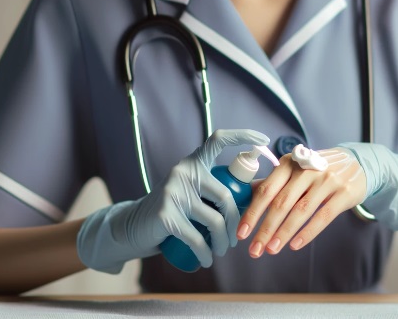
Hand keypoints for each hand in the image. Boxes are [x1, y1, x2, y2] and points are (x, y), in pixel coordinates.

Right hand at [77, 129, 269, 272]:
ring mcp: (173, 192)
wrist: (133, 225)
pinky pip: (196, 238)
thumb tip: (258, 190)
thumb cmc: (173, 209)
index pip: (218, 139)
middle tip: (235, 239)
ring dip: (223, 243)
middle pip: (225, 196)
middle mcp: (183, 171)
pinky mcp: (165, 215)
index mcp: (193, 162)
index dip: (242, 136)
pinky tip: (206, 260)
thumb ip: (214, 188)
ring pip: (214, 221)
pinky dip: (206, 254)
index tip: (264, 140)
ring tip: (221, 252)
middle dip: (236, 223)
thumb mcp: (191, 191)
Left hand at [237, 144, 397, 257]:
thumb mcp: (296, 168)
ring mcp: (326, 180)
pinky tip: (295, 245)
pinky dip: (307, 232)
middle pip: (281, 202)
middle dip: (265, 228)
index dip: (253, 212)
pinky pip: (323, 216)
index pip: (267, 189)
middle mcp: (306, 169)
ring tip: (272, 249)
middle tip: (255, 249)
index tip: (242, 233)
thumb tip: (248, 193)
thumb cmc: (318, 169)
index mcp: (289, 162)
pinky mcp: (343, 192)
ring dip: (284, 233)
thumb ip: (275, 181)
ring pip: (300, 211)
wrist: (357, 162)